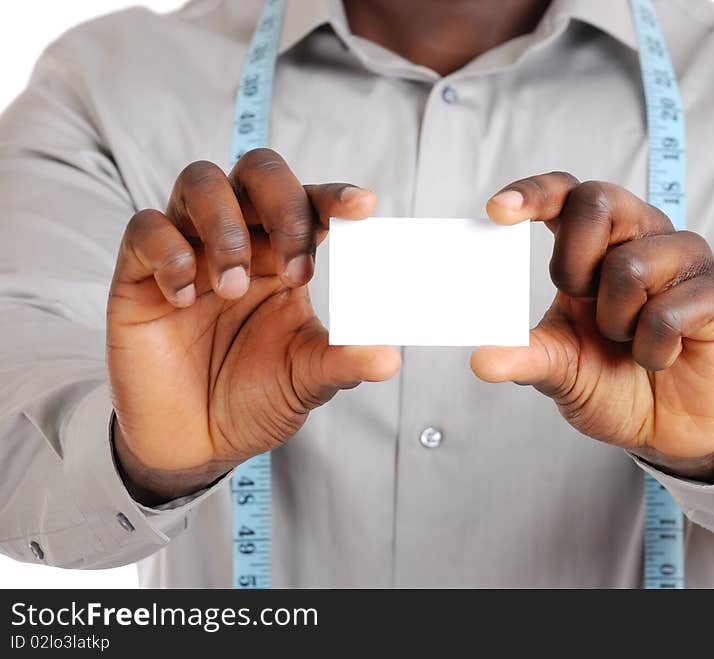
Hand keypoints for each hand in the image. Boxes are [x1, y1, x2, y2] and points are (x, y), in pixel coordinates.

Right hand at [107, 149, 399, 503]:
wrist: (195, 444)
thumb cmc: (253, 398)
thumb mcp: (306, 381)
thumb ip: (343, 362)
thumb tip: (390, 357)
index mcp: (285, 256)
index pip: (309, 202)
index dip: (334, 196)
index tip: (362, 206)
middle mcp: (240, 241)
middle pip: (257, 171)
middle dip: (282, 204)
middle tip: (295, 266)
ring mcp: (189, 250)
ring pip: (200, 182)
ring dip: (225, 228)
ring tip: (233, 289)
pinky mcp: (139, 273)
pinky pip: (145, 229)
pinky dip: (169, 253)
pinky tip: (184, 299)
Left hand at [472, 174, 713, 480]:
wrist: (672, 431)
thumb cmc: (615, 384)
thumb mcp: (560, 370)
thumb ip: (525, 355)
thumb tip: (481, 358)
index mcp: (596, 247)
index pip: (566, 194)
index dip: (533, 193)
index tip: (496, 213)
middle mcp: (641, 238)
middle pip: (599, 199)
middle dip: (574, 261)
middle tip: (580, 303)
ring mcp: (684, 260)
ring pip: (631, 264)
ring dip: (617, 322)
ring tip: (629, 343)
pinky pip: (671, 310)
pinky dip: (652, 349)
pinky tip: (661, 358)